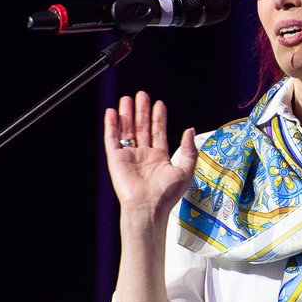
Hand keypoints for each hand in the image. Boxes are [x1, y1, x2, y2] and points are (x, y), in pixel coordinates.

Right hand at [103, 91, 197, 219]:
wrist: (149, 207)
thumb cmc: (167, 194)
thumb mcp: (186, 170)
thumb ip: (190, 149)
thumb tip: (190, 129)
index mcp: (160, 158)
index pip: (158, 132)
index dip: (158, 117)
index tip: (159, 104)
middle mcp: (144, 155)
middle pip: (142, 127)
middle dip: (142, 111)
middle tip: (142, 95)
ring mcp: (129, 157)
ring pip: (127, 130)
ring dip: (127, 114)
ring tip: (128, 98)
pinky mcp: (116, 159)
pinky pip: (112, 139)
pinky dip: (111, 125)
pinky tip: (112, 112)